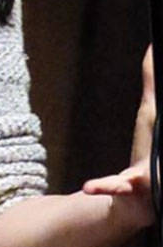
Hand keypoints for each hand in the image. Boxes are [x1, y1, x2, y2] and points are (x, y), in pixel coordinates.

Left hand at [82, 44, 156, 229]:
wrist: (135, 199)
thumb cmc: (149, 153)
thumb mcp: (150, 113)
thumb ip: (152, 80)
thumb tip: (153, 46)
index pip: (161, 109)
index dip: (159, 102)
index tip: (157, 106)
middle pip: (162, 131)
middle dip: (159, 123)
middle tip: (155, 115)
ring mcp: (153, 174)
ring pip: (153, 173)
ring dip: (150, 176)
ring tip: (147, 177)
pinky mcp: (132, 187)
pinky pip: (118, 185)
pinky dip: (104, 186)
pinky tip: (90, 186)